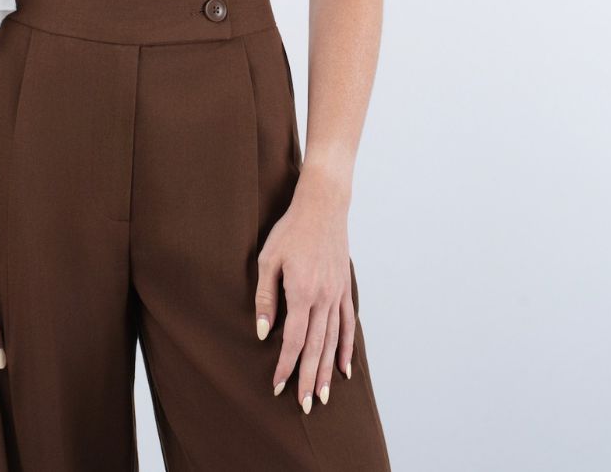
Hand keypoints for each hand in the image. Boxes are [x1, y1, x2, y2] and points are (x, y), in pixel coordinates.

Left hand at [254, 165, 353, 411]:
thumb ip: (265, 296)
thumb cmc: (290, 230)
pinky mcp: (345, 289)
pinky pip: (348, 324)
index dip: (285, 365)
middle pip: (316, 348)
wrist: (323, 206)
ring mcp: (337, 295)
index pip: (294, 340)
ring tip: (324, 397)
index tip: (277, 385)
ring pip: (333, 341)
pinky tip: (345, 368)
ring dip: (328, 371)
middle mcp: (323, 298)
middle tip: (305, 406)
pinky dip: (346, 348)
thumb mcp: (268, 258)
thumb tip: (262, 331)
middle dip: (309, 379)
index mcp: (302, 292)